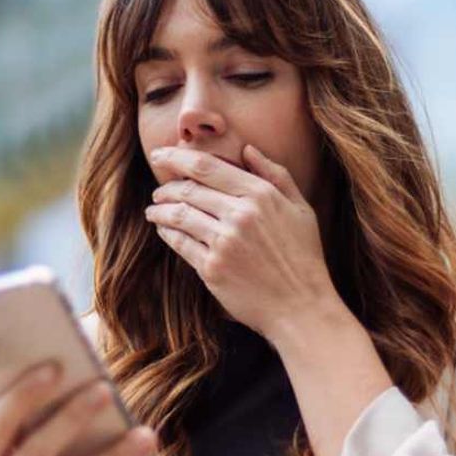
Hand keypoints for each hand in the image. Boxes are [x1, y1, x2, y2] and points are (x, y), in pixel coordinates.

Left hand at [143, 145, 341, 339]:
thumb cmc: (302, 256)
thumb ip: (275, 175)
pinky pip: (179, 242)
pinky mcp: (212, 268)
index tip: (159, 154)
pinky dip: (166, 232)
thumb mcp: (300, 209)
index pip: (207, 167)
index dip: (177, 158)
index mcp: (261, 195)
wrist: (300, 306)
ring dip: (159, 210)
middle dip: (165, 188)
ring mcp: (224, 242)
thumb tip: (247, 149)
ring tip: (153, 210)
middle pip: (188, 190)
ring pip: (178, 215)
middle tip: (158, 191)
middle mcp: (240, 215)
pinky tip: (164, 229)